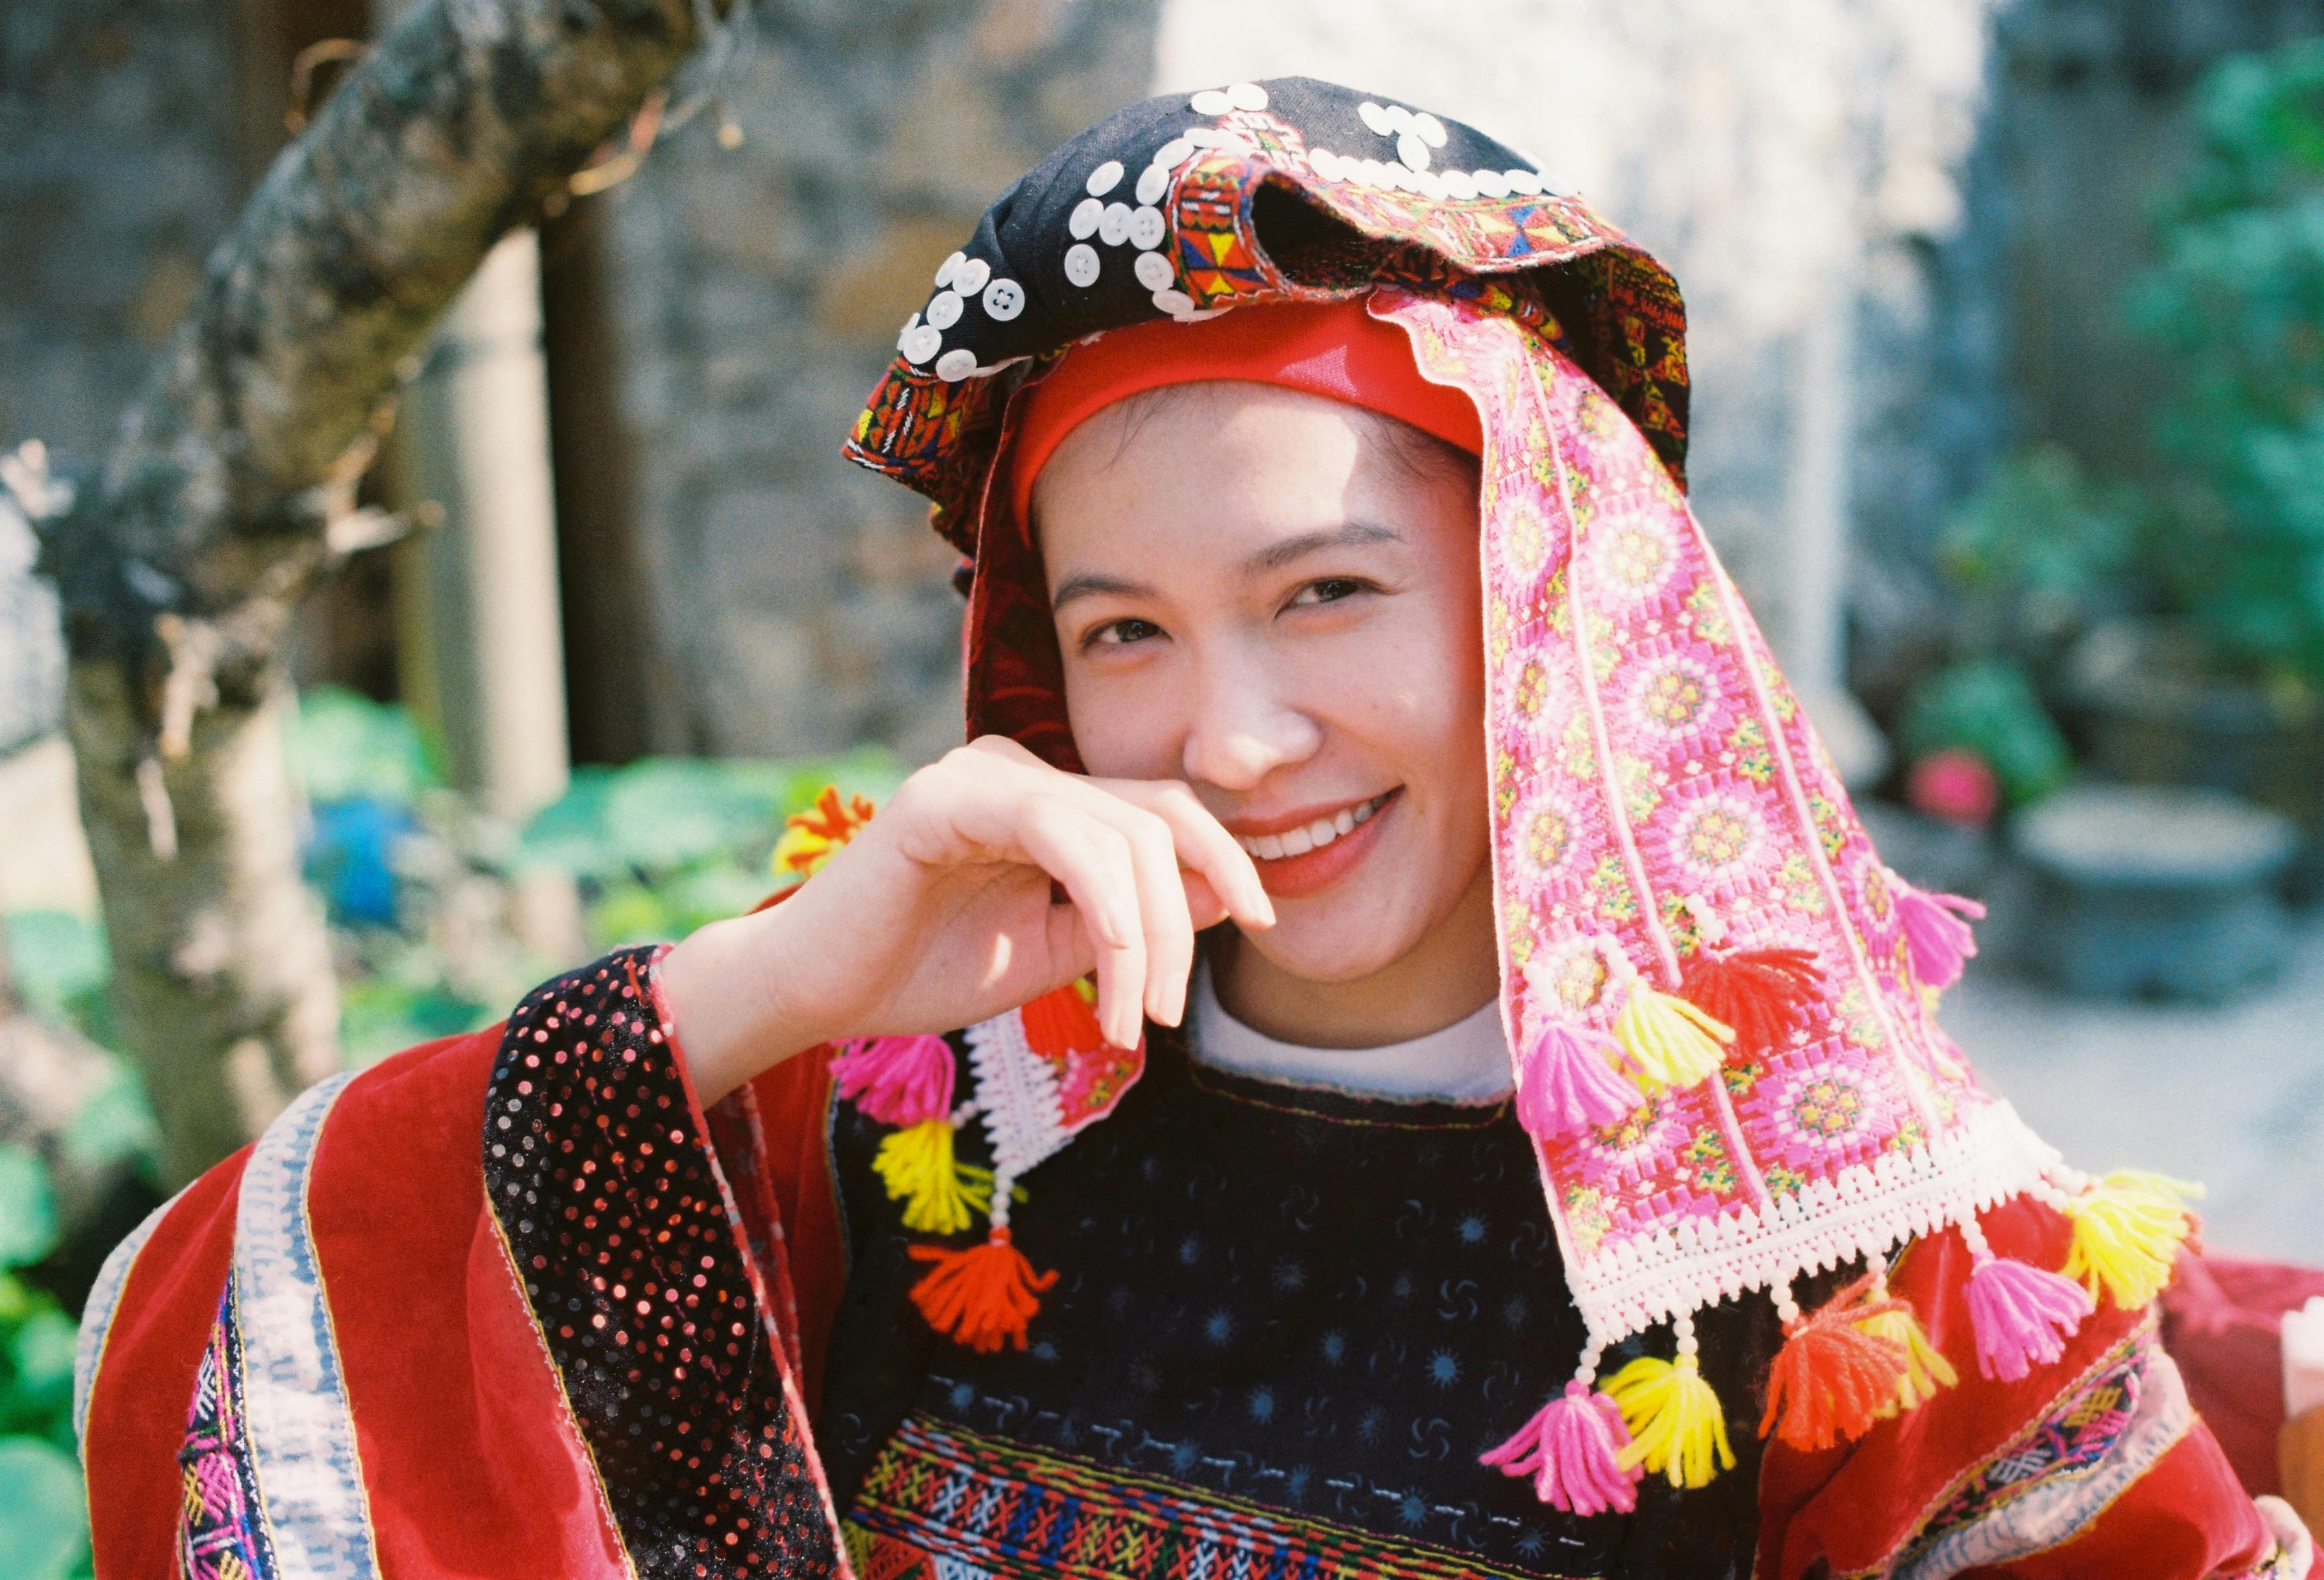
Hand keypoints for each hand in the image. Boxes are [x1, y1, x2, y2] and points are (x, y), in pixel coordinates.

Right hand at [659, 736, 1272, 1101]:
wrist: (816, 994)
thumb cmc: (923, 971)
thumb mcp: (1055, 951)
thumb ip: (1132, 922)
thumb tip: (1227, 896)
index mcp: (1046, 800)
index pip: (1160, 809)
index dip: (1224, 856)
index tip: (1263, 921)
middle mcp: (1019, 771)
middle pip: (1154, 818)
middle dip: (1186, 920)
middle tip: (1169, 1014)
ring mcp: (982, 775)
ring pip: (1118, 830)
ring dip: (1146, 937)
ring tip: (1131, 1019)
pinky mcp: (944, 798)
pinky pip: (1058, 831)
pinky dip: (1103, 899)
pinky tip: (1113, 961)